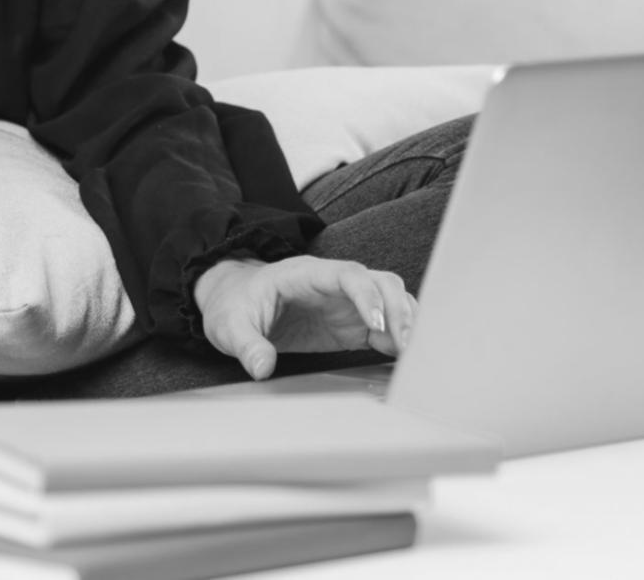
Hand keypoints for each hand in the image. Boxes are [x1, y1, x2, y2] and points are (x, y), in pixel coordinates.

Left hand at [192, 255, 417, 381]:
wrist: (234, 302)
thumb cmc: (235, 306)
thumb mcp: (230, 326)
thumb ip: (247, 344)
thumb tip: (261, 367)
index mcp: (308, 275)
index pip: (348, 275)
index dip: (368, 295)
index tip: (378, 323)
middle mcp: (334, 285)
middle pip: (381, 283)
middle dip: (399, 309)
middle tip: (405, 344)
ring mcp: (346, 304)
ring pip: (391, 300)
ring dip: (406, 322)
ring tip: (413, 354)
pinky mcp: (351, 325)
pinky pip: (385, 327)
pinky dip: (399, 339)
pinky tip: (406, 358)